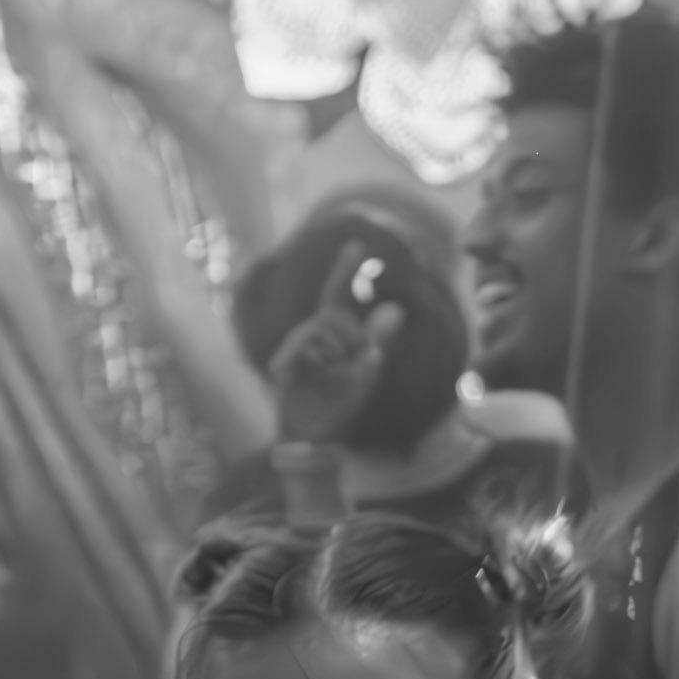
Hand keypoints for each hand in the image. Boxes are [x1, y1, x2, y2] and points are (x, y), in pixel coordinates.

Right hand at [270, 241, 406, 446]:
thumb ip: (378, 341)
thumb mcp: (365, 372)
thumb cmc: (337, 403)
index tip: (356, 243)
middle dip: (351, 335)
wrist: (314, 435)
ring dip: (337, 352)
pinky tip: (319, 376)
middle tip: (355, 363)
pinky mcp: (282, 367)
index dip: (344, 270)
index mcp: (329, 334)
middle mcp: (309, 335)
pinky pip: (305, 350)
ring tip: (334, 375)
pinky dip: (319, 362)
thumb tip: (396, 309)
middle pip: (333, 314)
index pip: (336, 295)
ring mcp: (294, 350)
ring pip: (321, 329)